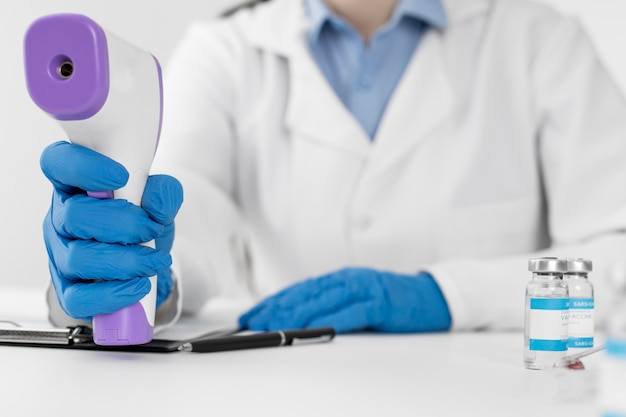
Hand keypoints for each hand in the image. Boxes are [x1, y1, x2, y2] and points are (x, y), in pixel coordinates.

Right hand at [41, 141, 182, 321]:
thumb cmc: (142, 219)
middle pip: (73, 216)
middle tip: (151, 229)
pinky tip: (138, 286)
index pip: (58, 163)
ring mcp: (60, 253)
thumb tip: (156, 204)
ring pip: (77, 258)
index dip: (84, 168)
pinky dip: (112, 295)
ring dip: (125, 261)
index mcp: (75, 184)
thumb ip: (163, 193)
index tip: (121, 176)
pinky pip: (77, 298)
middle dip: (122, 224)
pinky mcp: (67, 288)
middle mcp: (61, 216)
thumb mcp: (160, 200)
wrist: (145, 257)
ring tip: (153, 261)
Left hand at [238, 267, 451, 332]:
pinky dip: (335, 320)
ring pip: (326, 300)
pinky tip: (318, 328)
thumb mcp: (356, 299)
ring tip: (278, 325)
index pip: (300, 289)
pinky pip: (354, 312)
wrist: (429, 297)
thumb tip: (297, 320)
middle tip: (257, 321)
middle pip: (307, 293)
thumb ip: (332, 304)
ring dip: (299, 313)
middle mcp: (349, 279)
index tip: (253, 313)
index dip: (274, 301)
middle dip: (278, 308)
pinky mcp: (381, 303)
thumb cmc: (389, 301)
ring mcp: (365, 289)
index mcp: (340, 278)